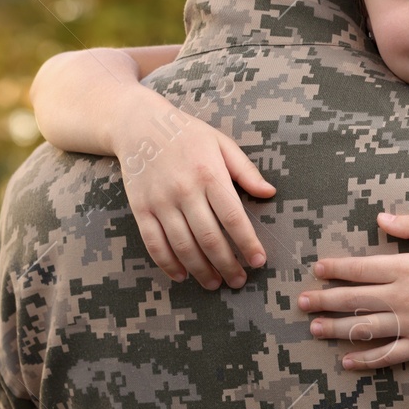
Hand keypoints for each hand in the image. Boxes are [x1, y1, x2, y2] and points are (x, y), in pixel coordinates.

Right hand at [114, 100, 275, 288]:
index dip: (247, 243)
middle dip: (227, 265)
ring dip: (200, 270)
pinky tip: (181, 275)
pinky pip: (154, 243)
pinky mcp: (140, 209)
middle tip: (239, 281)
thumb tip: (270, 193)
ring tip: (215, 284)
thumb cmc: (187, 134)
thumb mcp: (221, 144)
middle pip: (209, 238)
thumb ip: (246, 171)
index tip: (259, 261)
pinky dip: (168, 263)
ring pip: (183, 246)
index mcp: (209, 174)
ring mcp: (160, 201)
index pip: (233, 217)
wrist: (138, 125)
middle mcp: (184, 190)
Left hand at [300, 212, 408, 369]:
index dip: (336, 269)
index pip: (361, 268)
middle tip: (300, 302)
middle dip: (324, 300)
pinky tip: (347, 361)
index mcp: (406, 268)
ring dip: (335, 329)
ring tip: (314, 329)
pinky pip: (388, 354)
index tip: (317, 270)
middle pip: (354, 299)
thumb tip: (380, 218)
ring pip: (364, 328)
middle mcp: (402, 297)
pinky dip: (365, 359)